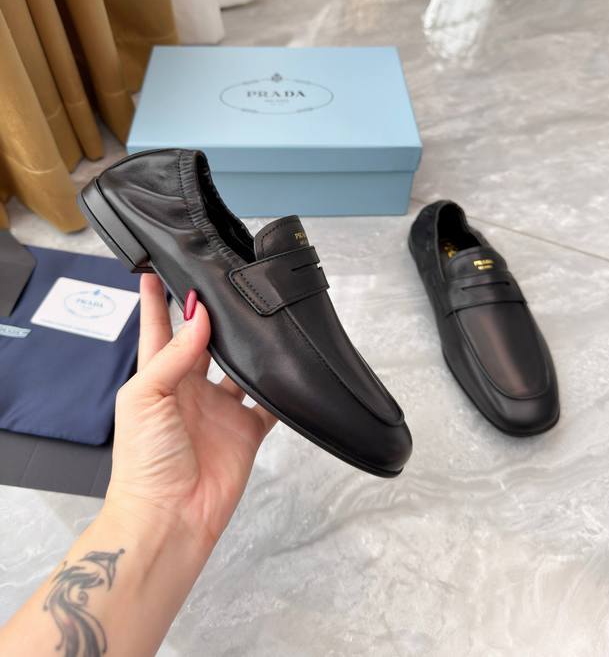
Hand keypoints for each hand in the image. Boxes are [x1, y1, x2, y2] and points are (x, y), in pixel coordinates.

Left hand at [104, 274, 276, 550]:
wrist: (170, 518)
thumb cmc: (144, 461)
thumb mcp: (147, 397)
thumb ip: (175, 355)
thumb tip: (200, 315)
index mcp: (158, 377)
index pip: (158, 327)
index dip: (158, 298)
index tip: (159, 265)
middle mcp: (190, 387)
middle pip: (203, 341)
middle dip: (213, 314)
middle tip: (229, 283)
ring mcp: (219, 408)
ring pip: (238, 366)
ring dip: (249, 346)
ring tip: (264, 314)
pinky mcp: (246, 430)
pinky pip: (267, 402)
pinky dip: (279, 387)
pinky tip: (289, 365)